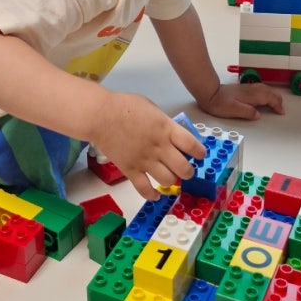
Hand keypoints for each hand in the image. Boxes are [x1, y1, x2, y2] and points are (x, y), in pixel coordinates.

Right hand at [91, 92, 207, 200]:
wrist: (100, 115)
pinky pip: (144, 189)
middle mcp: (159, 147)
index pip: (193, 145)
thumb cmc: (125, 106)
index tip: (199, 155)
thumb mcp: (151, 108)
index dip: (200, 153)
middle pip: (184, 168)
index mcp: (166, 128)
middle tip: (185, 169)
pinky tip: (155, 194)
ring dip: (172, 181)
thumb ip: (164, 123)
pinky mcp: (130, 169)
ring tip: (170, 177)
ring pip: (168, 180)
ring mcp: (145, 160)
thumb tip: (172, 134)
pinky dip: (152, 195)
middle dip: (188, 171)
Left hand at [198, 82, 283, 119]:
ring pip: (265, 88)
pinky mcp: (243, 88)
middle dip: (277, 99)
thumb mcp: (234, 110)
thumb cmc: (220, 103)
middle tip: (281, 108)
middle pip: (270, 92)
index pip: (269, 98)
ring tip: (276, 102)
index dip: (277, 105)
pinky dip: (266, 91)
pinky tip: (263, 94)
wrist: (210, 92)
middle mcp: (251, 90)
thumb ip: (248, 112)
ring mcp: (247, 88)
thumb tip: (258, 115)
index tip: (280, 112)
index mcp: (251, 96)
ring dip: (273, 94)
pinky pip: (260, 87)